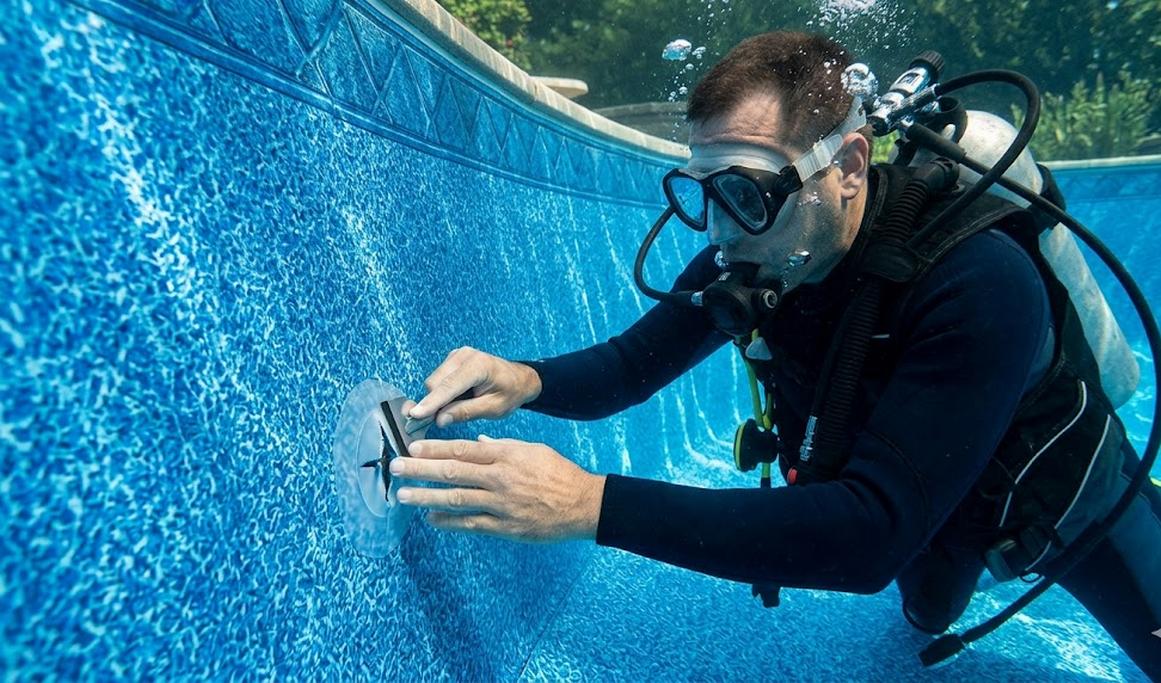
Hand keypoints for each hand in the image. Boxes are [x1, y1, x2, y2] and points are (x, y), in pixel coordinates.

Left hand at [390, 435, 605, 542]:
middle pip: (453, 472)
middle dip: (421, 469)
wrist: (585, 504)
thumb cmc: (559, 473)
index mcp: (506, 455)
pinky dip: (449, 521)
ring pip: (457, 498)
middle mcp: (500, 478)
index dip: (435, 449)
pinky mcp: (505, 527)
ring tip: (403, 495)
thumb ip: (502, 447)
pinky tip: (430, 518)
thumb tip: (477, 444)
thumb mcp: (532, 450)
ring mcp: (501, 504)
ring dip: (426, 496)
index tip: (412, 447)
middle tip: (396, 467)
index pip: (462, 450)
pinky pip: (471, 524)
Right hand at [405, 347, 541, 427]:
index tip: (414, 415)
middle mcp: (464, 355)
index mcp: (478, 366)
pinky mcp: (452, 359)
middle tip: (440, 421)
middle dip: (433, 404)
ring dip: (438, 399)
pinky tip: (456, 399)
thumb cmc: (510, 393)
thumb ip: (466, 412)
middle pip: (435, 384)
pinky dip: (441, 393)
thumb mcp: (493, 408)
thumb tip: (440, 419)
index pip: (449, 386)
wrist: (519, 378)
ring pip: (434, 382)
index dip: (431, 402)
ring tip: (457, 408)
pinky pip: (438, 380)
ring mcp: (456, 355)